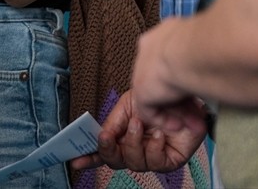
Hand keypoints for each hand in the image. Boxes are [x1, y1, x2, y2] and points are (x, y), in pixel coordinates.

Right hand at [68, 90, 207, 172]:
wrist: (182, 95)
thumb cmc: (156, 97)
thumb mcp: (127, 106)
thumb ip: (113, 123)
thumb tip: (99, 137)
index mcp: (122, 135)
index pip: (104, 150)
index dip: (89, 158)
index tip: (75, 161)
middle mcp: (135, 148)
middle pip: (115, 161)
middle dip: (108, 150)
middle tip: (108, 137)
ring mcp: (152, 156)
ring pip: (133, 163)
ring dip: (132, 143)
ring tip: (139, 124)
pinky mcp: (170, 161)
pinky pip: (155, 163)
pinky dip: (154, 147)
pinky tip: (159, 134)